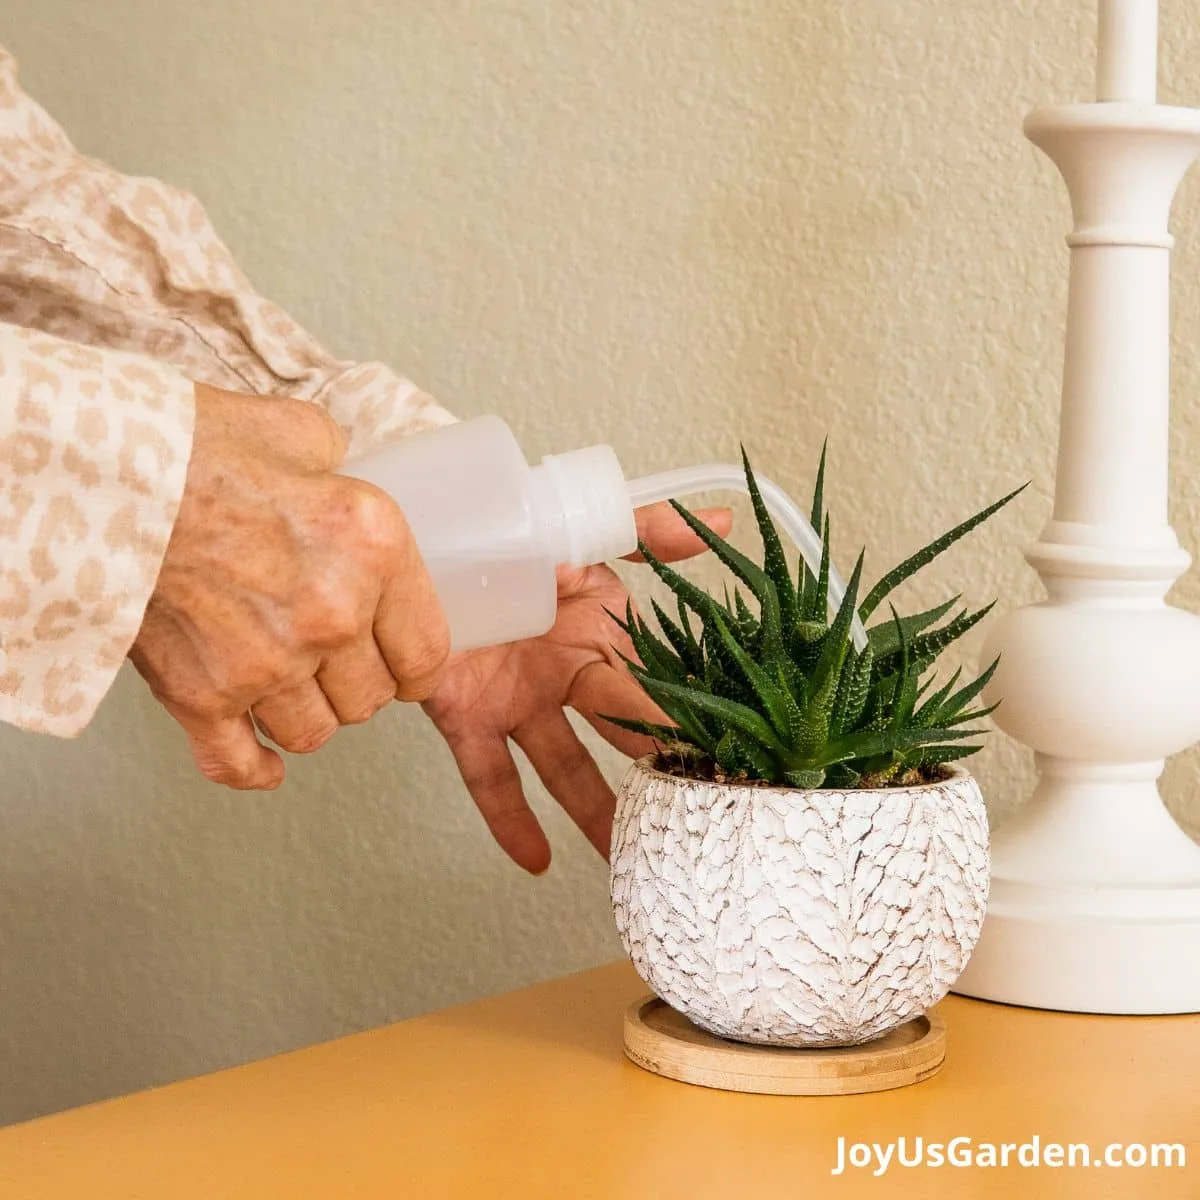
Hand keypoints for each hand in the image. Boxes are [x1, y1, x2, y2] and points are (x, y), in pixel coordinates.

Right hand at [130, 384, 449, 788]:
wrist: (107, 476)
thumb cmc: (200, 447)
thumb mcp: (305, 434)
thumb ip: (341, 471)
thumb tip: (338, 477)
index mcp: (372, 554)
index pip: (427, 653)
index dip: (418, 667)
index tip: (407, 667)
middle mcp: (329, 619)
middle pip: (370, 699)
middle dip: (359, 685)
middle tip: (340, 665)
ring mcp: (265, 666)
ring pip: (313, 733)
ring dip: (309, 716)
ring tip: (297, 690)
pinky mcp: (200, 695)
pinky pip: (238, 762)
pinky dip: (254, 770)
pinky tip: (267, 766)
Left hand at [423, 504, 731, 872]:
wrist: (433, 545)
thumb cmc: (511, 537)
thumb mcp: (584, 530)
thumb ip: (647, 528)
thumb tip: (721, 519)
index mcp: (603, 638)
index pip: (653, 684)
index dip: (685, 717)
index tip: (721, 753)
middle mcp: (569, 677)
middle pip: (618, 732)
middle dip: (654, 772)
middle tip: (690, 813)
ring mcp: (521, 703)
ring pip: (564, 767)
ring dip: (595, 814)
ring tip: (627, 861)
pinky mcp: (469, 718)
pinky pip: (490, 774)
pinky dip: (509, 818)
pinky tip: (535, 859)